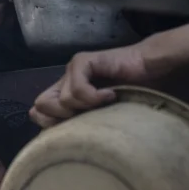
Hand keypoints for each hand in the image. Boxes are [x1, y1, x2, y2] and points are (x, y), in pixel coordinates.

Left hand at [30, 44, 149, 127]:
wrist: (151, 71)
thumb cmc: (129, 99)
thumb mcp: (98, 120)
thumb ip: (73, 125)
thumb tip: (42, 127)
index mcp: (64, 97)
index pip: (38, 112)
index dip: (53, 124)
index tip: (79, 128)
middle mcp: (64, 82)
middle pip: (42, 104)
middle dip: (65, 116)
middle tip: (90, 114)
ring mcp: (72, 70)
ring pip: (63, 100)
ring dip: (87, 107)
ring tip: (106, 102)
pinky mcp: (82, 61)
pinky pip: (76, 89)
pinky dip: (95, 98)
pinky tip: (111, 95)